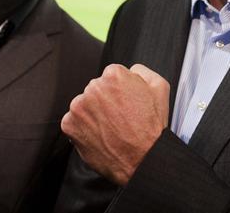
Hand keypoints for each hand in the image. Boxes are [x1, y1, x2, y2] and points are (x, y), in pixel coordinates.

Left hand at [61, 63, 169, 185]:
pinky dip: (84, 129)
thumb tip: (130, 70)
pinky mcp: (69, 124)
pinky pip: (74, 122)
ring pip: (84, 105)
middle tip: (120, 119)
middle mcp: (94, 87)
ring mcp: (79, 106)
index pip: (111, 76)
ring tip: (111, 129)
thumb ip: (141, 71)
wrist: (143, 160)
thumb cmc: (152, 127)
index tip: (126, 105)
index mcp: (113, 75)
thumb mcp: (160, 88)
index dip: (120, 91)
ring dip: (94, 115)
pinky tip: (100, 136)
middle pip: (96, 90)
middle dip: (105, 101)